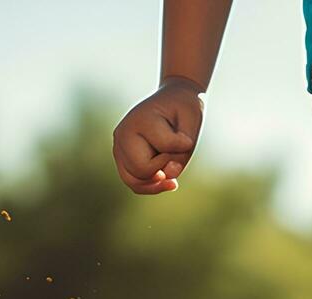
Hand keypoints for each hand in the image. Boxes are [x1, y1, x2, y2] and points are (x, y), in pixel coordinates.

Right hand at [112, 78, 202, 193]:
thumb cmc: (183, 110)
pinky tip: (166, 180)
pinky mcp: (121, 157)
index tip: (186, 138)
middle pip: (141, 171)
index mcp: (140, 121)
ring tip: (172, 172)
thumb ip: (182, 153)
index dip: (180, 150)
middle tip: (174, 154)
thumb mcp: (192, 126)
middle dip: (164, 169)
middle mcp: (122, 133)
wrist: (172, 99)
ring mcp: (118, 146)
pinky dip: (150, 186)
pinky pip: (133, 183)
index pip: (162, 151)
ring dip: (157, 182)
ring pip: (134, 181)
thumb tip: (169, 176)